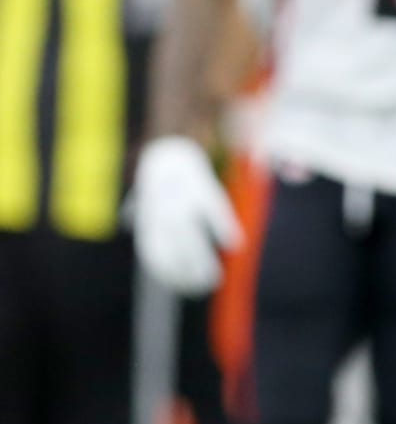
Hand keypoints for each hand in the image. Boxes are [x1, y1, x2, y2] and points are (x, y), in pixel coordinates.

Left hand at [132, 135, 242, 295]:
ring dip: (202, 261)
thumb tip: (131, 220)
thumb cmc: (160, 163)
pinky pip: (213, 211)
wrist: (170, 136)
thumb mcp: (145, 184)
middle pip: (173, 251)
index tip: (184, 286)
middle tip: (204, 287)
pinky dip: (224, 228)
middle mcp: (160, 212)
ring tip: (214, 278)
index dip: (169, 274)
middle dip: (187, 274)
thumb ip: (140, 205)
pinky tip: (236, 244)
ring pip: (190, 238)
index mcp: (149, 216)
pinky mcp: (200, 184)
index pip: (155, 254)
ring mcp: (179, 200)